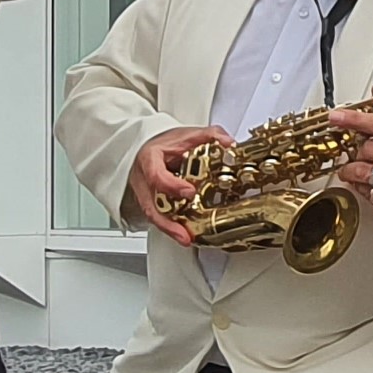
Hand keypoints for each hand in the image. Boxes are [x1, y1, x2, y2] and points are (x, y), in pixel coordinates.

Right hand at [130, 126, 224, 240]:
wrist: (149, 146)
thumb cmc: (166, 142)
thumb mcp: (188, 134)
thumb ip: (210, 135)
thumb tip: (229, 143)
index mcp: (150, 159)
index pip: (156, 174)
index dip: (171, 185)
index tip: (189, 191)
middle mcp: (144, 179)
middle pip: (150, 204)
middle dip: (167, 222)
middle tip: (185, 232)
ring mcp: (145, 193)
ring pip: (153, 215)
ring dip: (169, 229)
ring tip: (186, 239)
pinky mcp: (151, 202)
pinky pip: (158, 217)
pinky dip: (171, 227)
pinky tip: (185, 235)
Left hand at [326, 109, 372, 236]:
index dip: (355, 119)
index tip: (337, 116)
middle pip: (367, 147)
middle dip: (360, 151)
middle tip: (363, 154)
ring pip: (361, 169)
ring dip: (353, 170)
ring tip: (357, 170)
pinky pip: (365, 189)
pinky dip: (361, 187)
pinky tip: (370, 184)